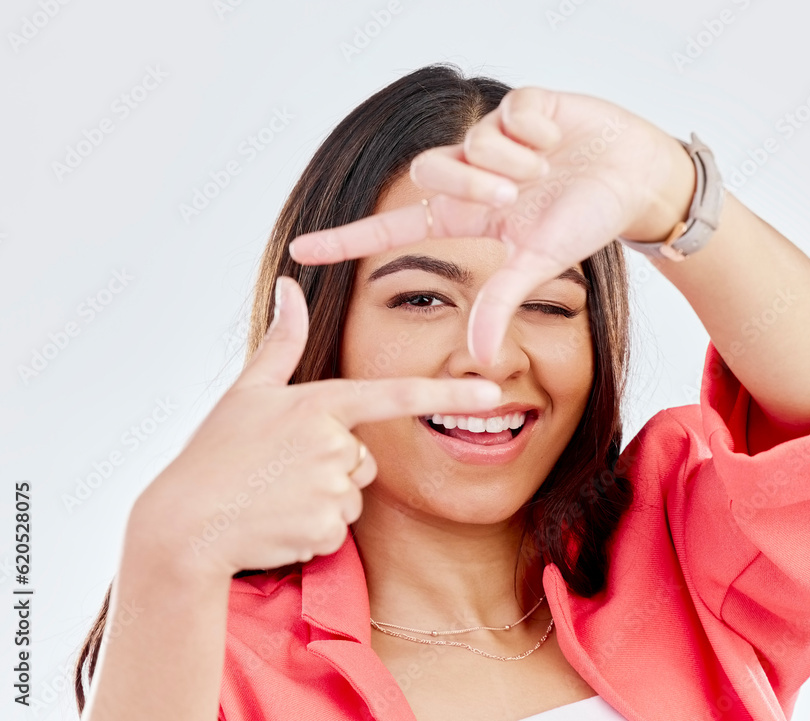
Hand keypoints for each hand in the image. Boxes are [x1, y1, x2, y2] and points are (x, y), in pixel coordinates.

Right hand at [128, 276, 501, 580]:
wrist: (184, 525)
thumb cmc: (215, 453)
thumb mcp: (247, 392)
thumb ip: (283, 342)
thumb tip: (290, 286)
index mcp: (320, 404)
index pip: (397, 396)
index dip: (449, 394)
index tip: (492, 392)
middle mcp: (334, 444)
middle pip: (365, 458)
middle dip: (334, 466)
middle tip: (281, 470)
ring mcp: (332, 488)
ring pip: (353, 495)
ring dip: (323, 498)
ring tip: (275, 495)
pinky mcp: (327, 529)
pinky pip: (339, 528)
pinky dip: (313, 528)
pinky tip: (278, 521)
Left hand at [288, 87, 694, 364]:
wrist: (635, 180)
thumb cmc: (584, 221)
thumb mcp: (538, 264)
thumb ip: (501, 303)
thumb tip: (475, 357)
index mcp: (467, 217)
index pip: (394, 228)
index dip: (348, 240)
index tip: (300, 252)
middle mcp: (472, 177)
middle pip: (431, 173)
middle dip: (474, 185)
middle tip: (518, 196)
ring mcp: (494, 140)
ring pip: (472, 142)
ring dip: (513, 161)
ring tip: (548, 167)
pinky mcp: (521, 106)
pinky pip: (509, 112)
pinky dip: (538, 129)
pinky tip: (559, 138)